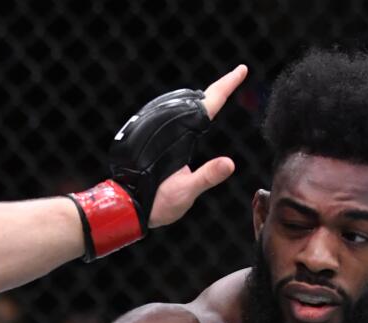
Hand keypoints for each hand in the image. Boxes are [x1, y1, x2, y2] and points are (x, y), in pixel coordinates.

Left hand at [68, 65, 247, 260]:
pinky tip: (189, 119)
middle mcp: (169, 131)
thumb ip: (207, 177)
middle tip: (232, 79)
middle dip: (215, 91)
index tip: (241, 69)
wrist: (126, 208)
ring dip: (200, 102)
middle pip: (196, 103)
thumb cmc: (154, 203)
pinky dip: (185, 115)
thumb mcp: (185, 192)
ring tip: (218, 93)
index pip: (209, 104)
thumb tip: (229, 163)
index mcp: (181, 138)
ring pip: (182, 111)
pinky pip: (172, 122)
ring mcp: (160, 136)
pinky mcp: (153, 143)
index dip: (226, 85)